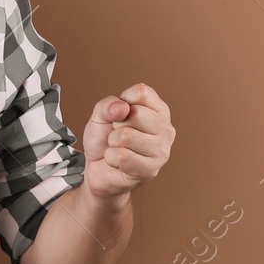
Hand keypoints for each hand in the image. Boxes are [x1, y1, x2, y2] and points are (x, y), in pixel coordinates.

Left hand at [81, 83, 173, 201]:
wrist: (98, 169)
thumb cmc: (104, 138)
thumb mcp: (100, 115)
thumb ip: (107, 105)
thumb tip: (123, 108)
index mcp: (159, 110)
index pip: (142, 92)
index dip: (122, 102)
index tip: (120, 115)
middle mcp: (166, 129)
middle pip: (136, 114)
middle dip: (116, 125)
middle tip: (118, 135)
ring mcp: (161, 151)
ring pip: (126, 136)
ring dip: (112, 143)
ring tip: (118, 148)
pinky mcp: (150, 170)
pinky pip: (121, 156)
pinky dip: (111, 158)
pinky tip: (118, 162)